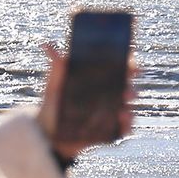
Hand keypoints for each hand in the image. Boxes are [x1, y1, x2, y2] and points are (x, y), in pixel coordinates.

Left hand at [37, 43, 137, 162]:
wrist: (49, 133)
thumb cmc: (55, 105)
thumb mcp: (55, 85)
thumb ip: (57, 67)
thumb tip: (47, 45)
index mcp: (101, 82)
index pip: (120, 69)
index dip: (128, 62)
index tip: (129, 56)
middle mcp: (111, 96)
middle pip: (128, 86)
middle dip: (131, 80)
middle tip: (130, 76)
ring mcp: (114, 113)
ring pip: (129, 106)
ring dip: (129, 101)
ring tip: (124, 99)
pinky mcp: (113, 130)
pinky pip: (126, 127)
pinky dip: (127, 123)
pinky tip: (122, 117)